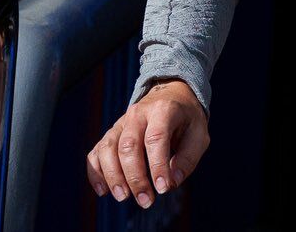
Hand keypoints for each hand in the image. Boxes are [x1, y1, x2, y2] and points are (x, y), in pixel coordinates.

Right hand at [86, 79, 208, 206]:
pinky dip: (96, 172)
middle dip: (135, 177)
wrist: (171, 95)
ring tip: (123, 197)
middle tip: (145, 201)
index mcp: (164, 109)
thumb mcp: (199, 134)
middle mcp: (138, 113)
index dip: (158, 165)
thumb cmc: (187, 119)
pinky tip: (103, 191)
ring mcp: (121, 123)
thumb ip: (188, 158)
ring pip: (108, 148)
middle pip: (128, 145)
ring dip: (113, 176)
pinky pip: (96, 152)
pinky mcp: (111, 133)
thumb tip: (171, 183)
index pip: (156, 138)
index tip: (162, 189)